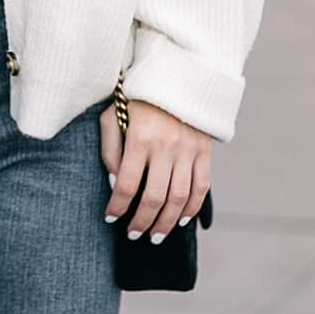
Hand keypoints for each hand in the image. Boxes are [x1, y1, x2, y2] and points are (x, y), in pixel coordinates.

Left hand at [98, 95, 212, 240]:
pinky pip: (201, 187)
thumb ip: (109, 150)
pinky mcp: (204, 151)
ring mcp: (188, 150)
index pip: (126, 184)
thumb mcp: (113, 116)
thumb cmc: (137, 100)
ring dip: (166, 222)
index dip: (117, 206)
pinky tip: (180, 220)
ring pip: (179, 198)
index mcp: (140, 138)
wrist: (176, 77)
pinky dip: (192, 208)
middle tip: (133, 234)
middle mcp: (166, 146)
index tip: (110, 218)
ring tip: (155, 236)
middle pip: (154, 197)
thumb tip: (114, 183)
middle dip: (142, 222)